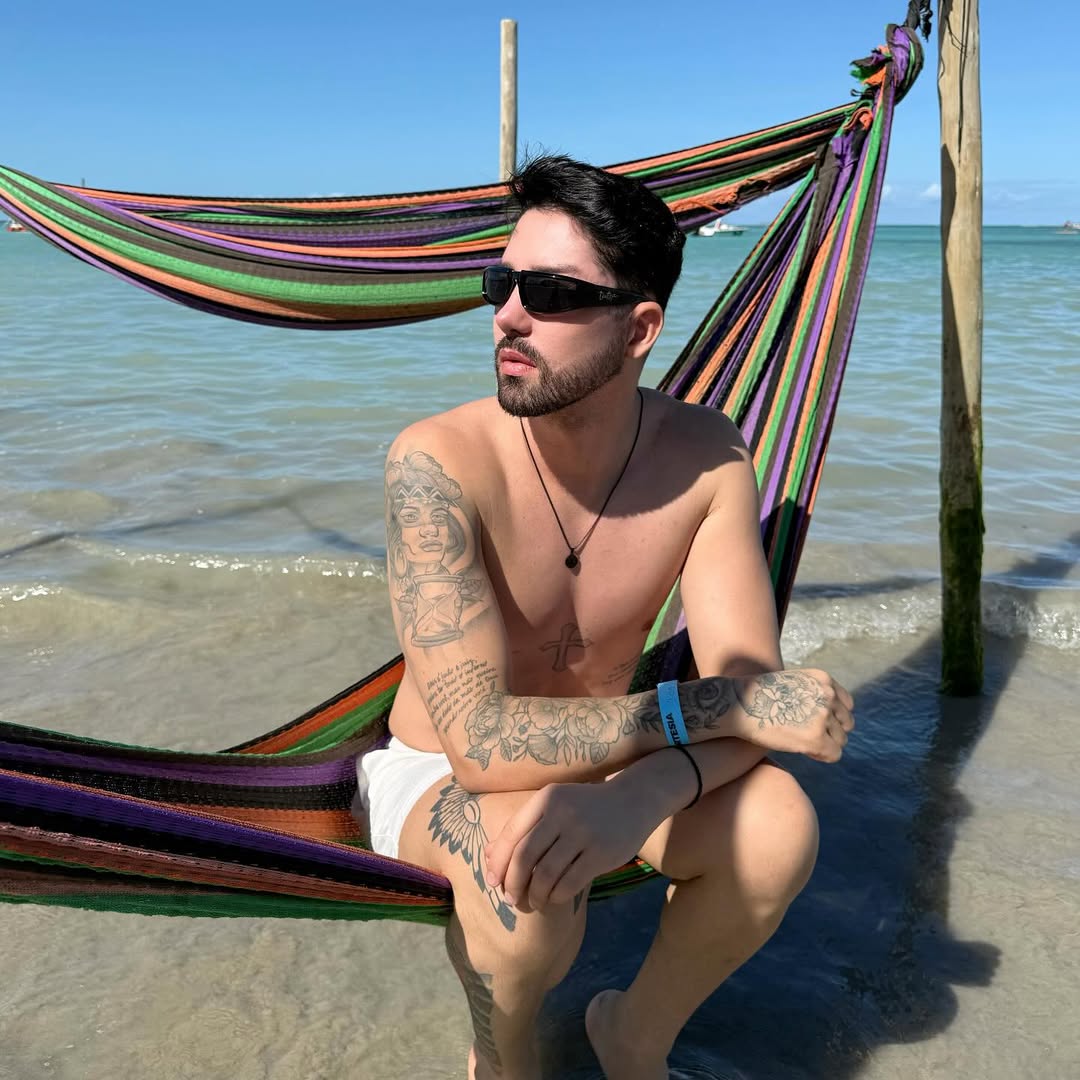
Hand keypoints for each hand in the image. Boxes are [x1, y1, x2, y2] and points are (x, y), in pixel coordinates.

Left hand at [483, 778, 654, 913]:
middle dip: (513, 884)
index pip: (511, 835)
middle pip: (524, 857)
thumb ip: (522, 828)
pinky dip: (556, 896)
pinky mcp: (601, 853)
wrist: (631, 801)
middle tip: (511, 899)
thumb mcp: (553, 806)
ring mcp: (583, 833)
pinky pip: (569, 883)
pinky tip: (554, 898)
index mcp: (545, 799)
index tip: (493, 883)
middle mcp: (562, 813)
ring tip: (534, 902)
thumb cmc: (584, 808)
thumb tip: (487, 857)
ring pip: (546, 874)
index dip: (497, 863)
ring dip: (535, 895)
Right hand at [732, 669, 853, 761]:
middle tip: (808, 736)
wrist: (738, 706)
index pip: (846, 705)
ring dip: (824, 744)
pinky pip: (834, 754)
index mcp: (823, 680)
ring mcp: (822, 716)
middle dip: (831, 732)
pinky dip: (821, 756)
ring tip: (800, 742)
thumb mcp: (792, 684)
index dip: (833, 717)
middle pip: (846, 724)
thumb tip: (833, 718)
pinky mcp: (816, 738)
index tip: (817, 723)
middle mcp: (827, 695)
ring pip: (840, 741)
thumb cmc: (759, 698)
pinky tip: (803, 751)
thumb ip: (814, 694)